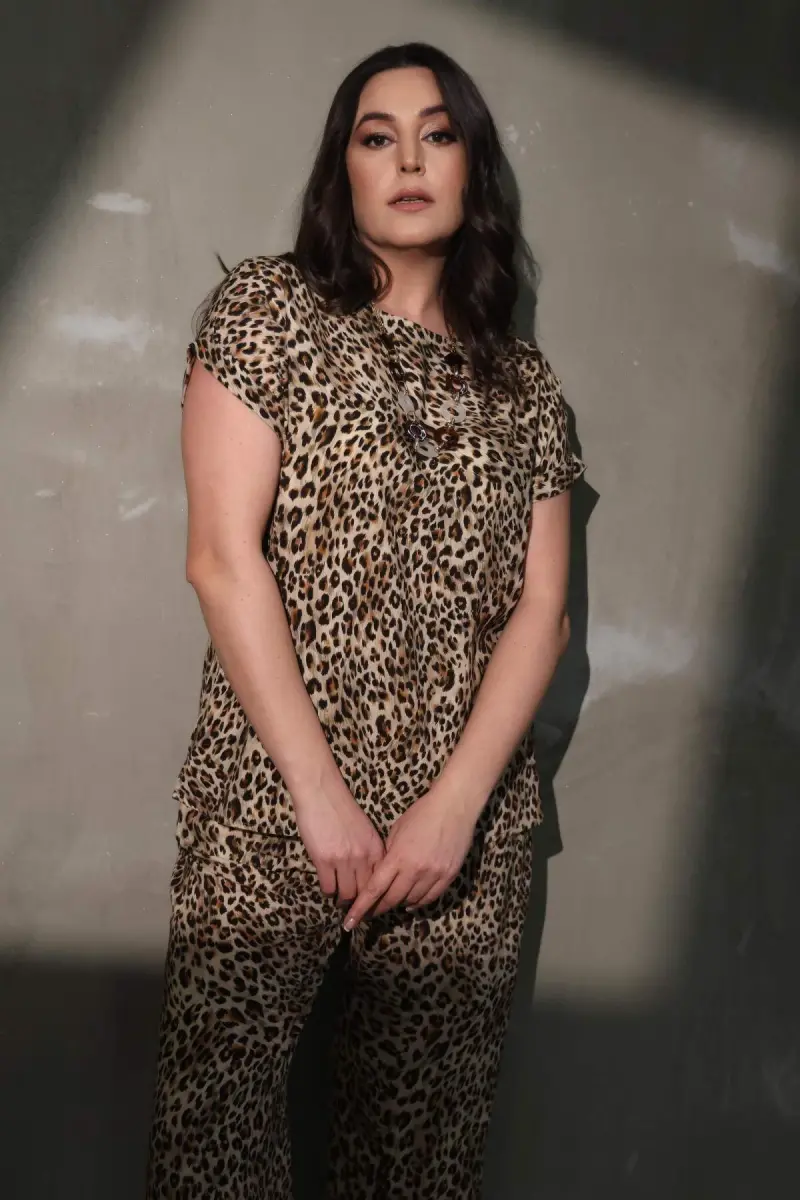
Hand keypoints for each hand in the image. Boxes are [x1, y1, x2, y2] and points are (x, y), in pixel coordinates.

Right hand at [293, 782, 384, 905]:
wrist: (322, 792)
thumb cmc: (342, 809)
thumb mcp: (365, 830)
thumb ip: (370, 851)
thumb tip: (370, 874)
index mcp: (376, 848)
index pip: (381, 882)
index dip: (377, 897)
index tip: (373, 906)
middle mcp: (363, 857)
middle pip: (365, 892)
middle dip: (360, 904)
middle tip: (354, 910)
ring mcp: (344, 860)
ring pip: (346, 894)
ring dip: (342, 900)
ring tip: (340, 900)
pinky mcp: (324, 860)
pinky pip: (328, 888)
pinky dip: (328, 891)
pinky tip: (327, 887)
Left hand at [343, 787, 476, 929]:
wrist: (455, 806)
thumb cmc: (422, 813)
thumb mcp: (397, 830)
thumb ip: (388, 854)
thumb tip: (381, 873)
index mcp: (398, 857)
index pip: (374, 889)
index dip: (361, 908)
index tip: (350, 922)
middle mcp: (415, 870)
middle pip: (392, 899)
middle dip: (378, 909)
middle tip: (369, 914)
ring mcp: (434, 874)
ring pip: (411, 902)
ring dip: (398, 905)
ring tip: (390, 904)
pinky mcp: (449, 876)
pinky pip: (430, 898)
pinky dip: (418, 903)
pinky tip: (410, 904)